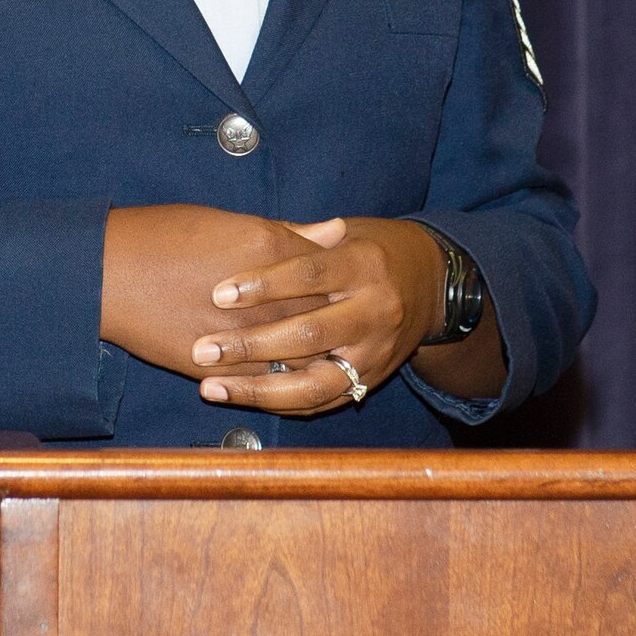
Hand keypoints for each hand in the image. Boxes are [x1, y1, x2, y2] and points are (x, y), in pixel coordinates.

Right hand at [100, 205, 339, 380]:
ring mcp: (246, 335)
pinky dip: (283, 376)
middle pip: (325, 314)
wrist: (107, 273)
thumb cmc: (163, 236)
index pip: (329, 269)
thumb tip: (337, 229)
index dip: (338, 278)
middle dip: (335, 318)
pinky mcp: (223, 366)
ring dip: (314, 353)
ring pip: (304, 354)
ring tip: (317, 348)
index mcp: (270, 249)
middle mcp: (266, 295)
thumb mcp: (228, 220)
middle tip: (341, 319)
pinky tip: (283, 367)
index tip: (339, 283)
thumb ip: (289, 231)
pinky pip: (270, 379)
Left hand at [191, 216, 445, 415]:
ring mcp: (376, 353)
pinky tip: (240, 398)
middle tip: (202, 349)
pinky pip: (322, 402)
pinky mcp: (370, 382)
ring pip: (316, 382)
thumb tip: (249, 231)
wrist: (432, 285)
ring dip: (259, 389)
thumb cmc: (368, 253)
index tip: (218, 294)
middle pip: (310, 334)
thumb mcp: (344, 235)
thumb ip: (300, 238)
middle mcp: (376, 311)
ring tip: (211, 387)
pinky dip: (280, 403)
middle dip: (252, 345)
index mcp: (365, 265)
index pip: (310, 274)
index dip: (263, 284)